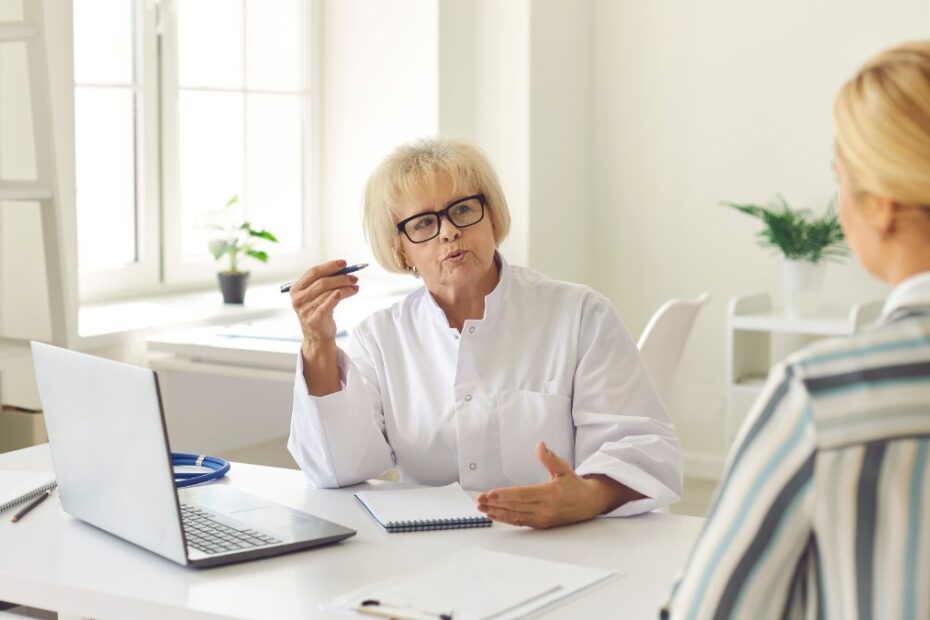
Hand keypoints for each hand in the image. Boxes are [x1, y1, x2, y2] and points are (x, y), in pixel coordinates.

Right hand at [290, 259, 359, 346]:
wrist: (317, 336)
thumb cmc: (318, 311)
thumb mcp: (317, 295)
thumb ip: (325, 282)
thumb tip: (343, 269)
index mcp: (296, 289)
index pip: (313, 272)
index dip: (329, 266)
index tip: (343, 263)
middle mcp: (298, 299)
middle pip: (322, 282)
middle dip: (340, 278)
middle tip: (353, 278)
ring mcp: (305, 310)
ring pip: (328, 293)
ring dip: (345, 288)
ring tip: (355, 287)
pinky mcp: (314, 320)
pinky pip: (328, 306)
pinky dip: (338, 297)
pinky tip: (349, 292)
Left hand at [476, 442, 639, 528]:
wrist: (589, 503)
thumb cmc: (574, 485)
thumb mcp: (564, 468)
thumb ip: (549, 458)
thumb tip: (540, 445)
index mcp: (550, 494)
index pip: (522, 494)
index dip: (505, 495)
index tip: (490, 494)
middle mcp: (545, 508)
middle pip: (516, 507)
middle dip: (496, 504)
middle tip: (479, 500)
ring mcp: (543, 518)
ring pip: (516, 516)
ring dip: (497, 513)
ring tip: (482, 508)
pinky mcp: (541, 524)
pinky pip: (520, 522)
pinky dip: (506, 519)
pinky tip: (495, 515)